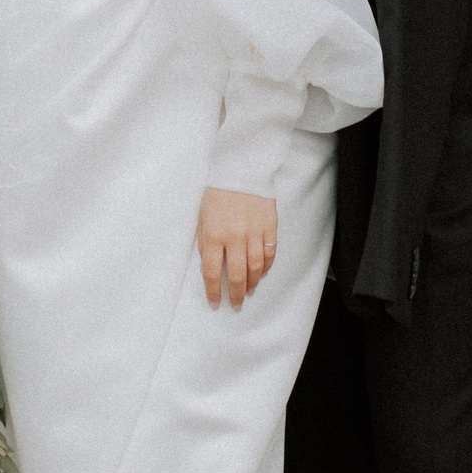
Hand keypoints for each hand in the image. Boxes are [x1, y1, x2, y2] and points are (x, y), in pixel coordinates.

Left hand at [198, 187, 277, 307]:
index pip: (212, 273)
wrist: (241, 167)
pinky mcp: (269, 226)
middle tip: (236, 305)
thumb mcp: (202, 216)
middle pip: (236, 275)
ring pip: (255, 268)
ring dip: (252, 283)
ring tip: (250, 291)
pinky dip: (267, 266)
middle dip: (235, 294)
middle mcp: (234, 237)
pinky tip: (262, 273)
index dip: (213, 292)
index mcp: (214, 234)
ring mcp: (254, 232)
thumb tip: (208, 266)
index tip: (215, 303)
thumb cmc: (218, 191)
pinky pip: (269, 253)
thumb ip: (205, 242)